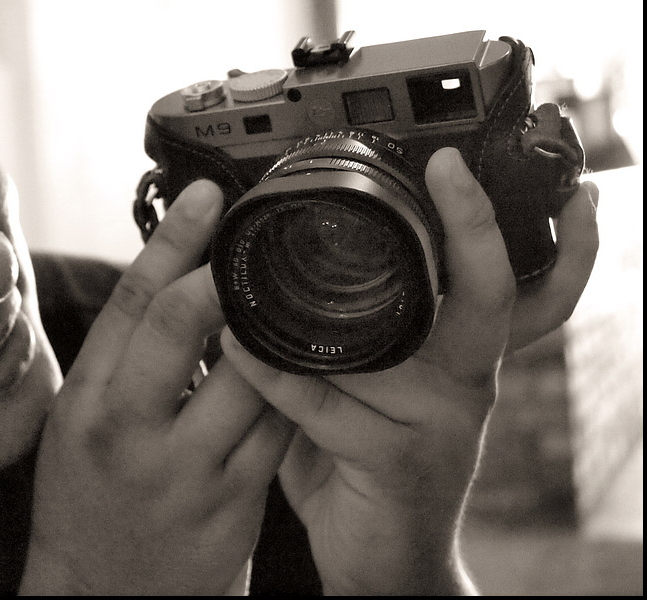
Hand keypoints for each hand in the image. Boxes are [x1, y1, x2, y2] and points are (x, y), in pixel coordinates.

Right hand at [21, 181, 293, 595]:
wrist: (106, 594)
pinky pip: (279, 424)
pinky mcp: (237, 500)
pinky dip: (292, 382)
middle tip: (252, 229)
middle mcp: (132, 430)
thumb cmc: (88, 495)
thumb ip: (121, 354)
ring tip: (286, 284)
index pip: (130, 303)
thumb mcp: (80, 418)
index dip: (172, 239)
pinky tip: (300, 353)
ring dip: (270, 321)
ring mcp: (188, 468)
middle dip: (222, 268)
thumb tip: (167, 275)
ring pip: (248, 371)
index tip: (207, 194)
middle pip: (181, 324)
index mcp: (88, 401)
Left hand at [220, 147, 595, 594]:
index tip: (452, 164)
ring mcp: (440, 425)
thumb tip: (287, 265)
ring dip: (311, 308)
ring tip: (254, 263)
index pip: (487, 277)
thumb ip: (350, 330)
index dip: (481, 221)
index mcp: (456, 355)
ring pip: (384, 345)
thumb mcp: (371, 385)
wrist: (385, 561)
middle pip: (484, 295)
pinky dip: (275, 374)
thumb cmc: (365, 457)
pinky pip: (326, 405)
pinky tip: (235, 347)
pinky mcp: (400, 467)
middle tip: (445, 172)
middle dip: (473, 229)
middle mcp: (463, 382)